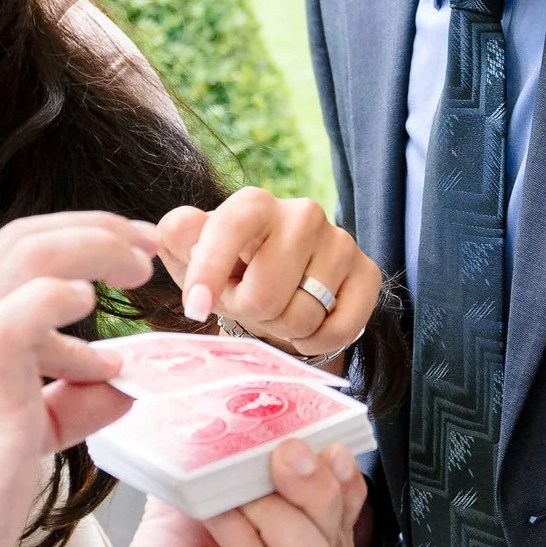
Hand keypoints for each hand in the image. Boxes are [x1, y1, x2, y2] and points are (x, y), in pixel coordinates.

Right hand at [0, 212, 157, 546]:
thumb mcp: (10, 442)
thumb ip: (62, 406)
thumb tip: (117, 386)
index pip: (2, 279)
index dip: (66, 272)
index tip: (106, 281)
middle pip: (18, 242)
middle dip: (93, 230)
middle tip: (142, 245)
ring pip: (26, 252)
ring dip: (96, 245)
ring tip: (139, 265)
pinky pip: (25, 307)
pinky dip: (66, 296)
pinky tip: (90, 309)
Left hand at [90, 440, 367, 546]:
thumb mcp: (201, 511)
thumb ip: (220, 467)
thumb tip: (224, 411)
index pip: (352, 512)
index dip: (338, 472)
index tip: (308, 433)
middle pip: (339, 533)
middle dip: (312, 484)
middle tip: (281, 449)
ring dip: (274, 512)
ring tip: (231, 487)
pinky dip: (242, 538)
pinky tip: (215, 514)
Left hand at [157, 188, 379, 358]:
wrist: (278, 283)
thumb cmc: (228, 268)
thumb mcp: (190, 252)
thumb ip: (178, 236)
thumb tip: (182, 229)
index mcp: (254, 204)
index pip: (229, 231)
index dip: (209, 272)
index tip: (196, 308)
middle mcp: (302, 213)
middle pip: (266, 295)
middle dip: (249, 313)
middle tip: (247, 303)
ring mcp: (340, 241)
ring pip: (302, 317)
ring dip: (281, 328)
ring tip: (277, 309)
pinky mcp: (368, 272)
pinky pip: (338, 330)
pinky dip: (315, 342)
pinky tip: (306, 325)